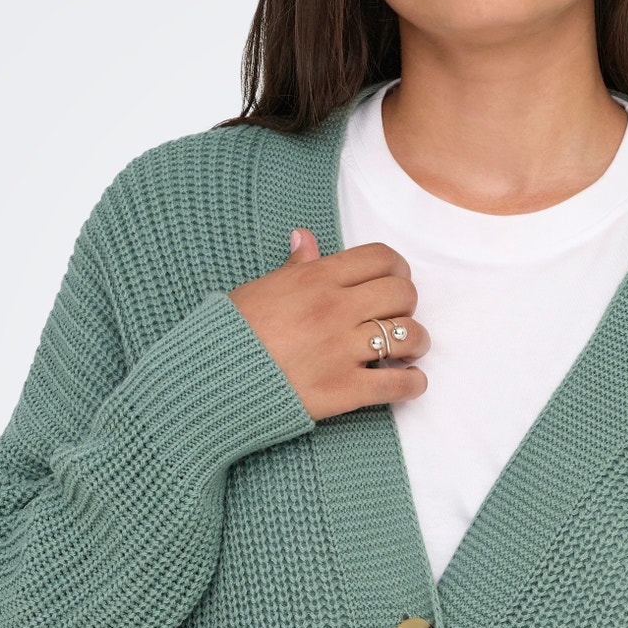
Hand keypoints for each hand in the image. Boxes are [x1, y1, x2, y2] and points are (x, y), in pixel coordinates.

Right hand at [227, 229, 430, 420]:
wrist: (210, 381)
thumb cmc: (229, 334)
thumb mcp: (259, 289)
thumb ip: (293, 267)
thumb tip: (305, 238)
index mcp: (316, 280)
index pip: (381, 258)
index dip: (397, 267)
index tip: (395, 279)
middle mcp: (336, 310)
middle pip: (402, 293)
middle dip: (408, 302)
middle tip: (399, 314)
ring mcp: (343, 350)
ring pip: (409, 335)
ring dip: (417, 341)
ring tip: (408, 349)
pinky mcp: (344, 390)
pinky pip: (399, 385)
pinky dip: (413, 384)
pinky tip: (410, 381)